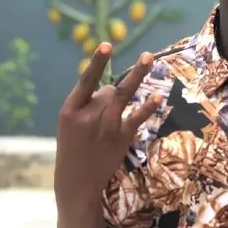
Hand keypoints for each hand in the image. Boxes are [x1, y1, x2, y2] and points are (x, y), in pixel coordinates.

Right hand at [54, 44, 160, 208]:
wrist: (77, 183)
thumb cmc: (72, 150)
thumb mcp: (70, 125)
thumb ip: (87, 106)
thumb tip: (112, 87)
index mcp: (69, 110)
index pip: (86, 81)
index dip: (97, 62)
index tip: (107, 45)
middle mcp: (88, 116)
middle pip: (109, 89)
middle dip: (114, 91)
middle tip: (110, 107)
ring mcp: (106, 126)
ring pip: (123, 95)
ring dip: (137, 76)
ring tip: (149, 57)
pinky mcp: (122, 137)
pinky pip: (137, 117)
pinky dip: (148, 106)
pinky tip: (158, 95)